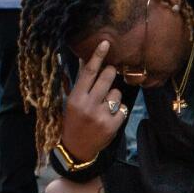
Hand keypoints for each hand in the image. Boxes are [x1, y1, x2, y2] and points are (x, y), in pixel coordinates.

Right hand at [58, 40, 128, 161]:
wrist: (76, 149)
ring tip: (104, 105)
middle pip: (107, 77)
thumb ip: (81, 82)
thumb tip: (87, 59)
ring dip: (113, 95)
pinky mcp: (112, 126)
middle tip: (109, 75)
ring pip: (116, 93)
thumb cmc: (73, 121)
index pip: (89, 72)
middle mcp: (88, 105)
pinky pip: (122, 108)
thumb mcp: (71, 101)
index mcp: (75, 97)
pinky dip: (118, 111)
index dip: (98, 56)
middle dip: (111, 73)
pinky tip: (109, 117)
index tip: (106, 43)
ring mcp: (101, 116)